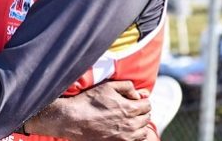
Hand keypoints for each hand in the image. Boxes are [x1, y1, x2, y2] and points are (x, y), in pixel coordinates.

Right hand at [25, 80, 150, 140]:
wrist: (74, 119)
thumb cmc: (89, 100)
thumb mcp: (108, 86)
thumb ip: (127, 86)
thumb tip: (138, 95)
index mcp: (130, 108)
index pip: (147, 105)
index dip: (142, 100)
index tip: (135, 99)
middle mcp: (131, 124)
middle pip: (146, 118)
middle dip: (141, 111)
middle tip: (131, 108)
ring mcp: (125, 137)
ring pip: (143, 131)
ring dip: (139, 124)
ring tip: (130, 119)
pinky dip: (134, 135)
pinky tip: (125, 129)